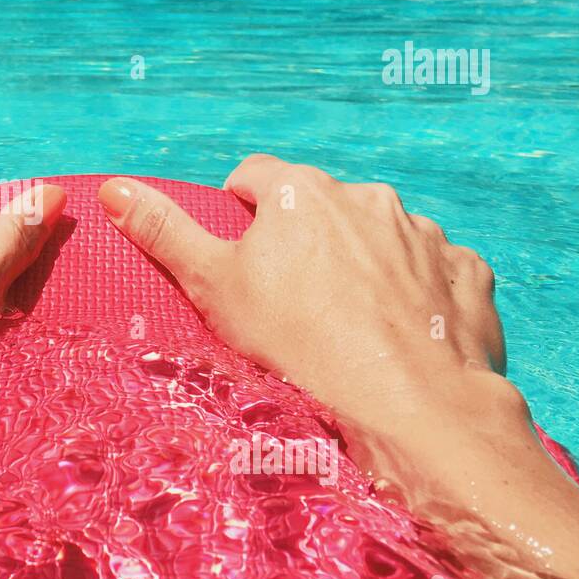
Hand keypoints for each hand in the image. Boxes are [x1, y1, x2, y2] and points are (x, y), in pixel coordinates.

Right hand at [97, 155, 514, 454]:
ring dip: (362, 263)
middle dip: (304, 239)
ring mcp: (423, 232)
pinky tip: (400, 333)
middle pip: (320, 205)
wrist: (408, 402)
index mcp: (302, 192)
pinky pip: (432, 269)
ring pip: (379, 236)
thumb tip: (114, 188)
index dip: (240, 209)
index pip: (255, 176)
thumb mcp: (213, 287)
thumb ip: (164, 232)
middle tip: (291, 299)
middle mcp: (367, 197)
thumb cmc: (298, 343)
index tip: (240, 250)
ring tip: (348, 323)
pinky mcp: (464, 271)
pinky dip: (414, 291)